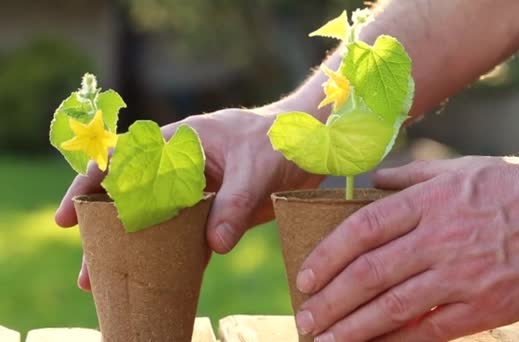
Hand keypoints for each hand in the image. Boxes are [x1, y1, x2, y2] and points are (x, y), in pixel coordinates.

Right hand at [56, 105, 323, 290]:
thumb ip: (234, 204)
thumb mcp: (256, 169)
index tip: (70, 216)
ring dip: (137, 252)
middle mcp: (181, 168)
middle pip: (132, 200)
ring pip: (157, 223)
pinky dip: (176, 259)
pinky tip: (163, 282)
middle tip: (88, 273)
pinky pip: (189, 238)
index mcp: (181, 143)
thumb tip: (213, 246)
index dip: (90, 185)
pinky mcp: (216, 213)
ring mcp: (197, 193)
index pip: (123, 159)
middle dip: (106, 234)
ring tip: (112, 285)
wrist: (309, 147)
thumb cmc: (280, 141)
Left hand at [295, 156, 518, 340]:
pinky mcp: (485, 307)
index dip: (328, 254)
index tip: (305, 275)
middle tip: (305, 317)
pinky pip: (431, 329)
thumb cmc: (516, 187)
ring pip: (394, 307)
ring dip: (353, 327)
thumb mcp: (461, 170)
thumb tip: (373, 183)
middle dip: (330, 299)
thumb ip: (411, 177)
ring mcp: (462, 276)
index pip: (363, 229)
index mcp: (430, 203)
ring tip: (324, 340)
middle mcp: (440, 239)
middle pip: (370, 273)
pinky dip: (397, 340)